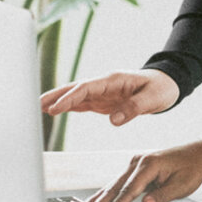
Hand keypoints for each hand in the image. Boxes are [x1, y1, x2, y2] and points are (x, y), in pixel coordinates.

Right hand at [40, 69, 178, 125]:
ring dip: (57, 101)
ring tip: (37, 108)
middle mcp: (103, 84)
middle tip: (34, 104)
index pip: (85, 88)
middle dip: (54, 96)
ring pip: (74, 95)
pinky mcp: (102, 101)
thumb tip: (112, 121)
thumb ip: (132, 109)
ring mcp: (101, 92)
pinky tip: (54, 112)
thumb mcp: (152, 99)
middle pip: (74, 88)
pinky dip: (67, 107)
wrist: (167, 85)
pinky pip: (81, 103)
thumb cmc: (161, 89)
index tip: (54, 109)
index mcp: (112, 80)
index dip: (69, 98)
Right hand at [66, 141, 201, 201]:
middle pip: (113, 188)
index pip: (129, 191)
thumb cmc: (192, 170)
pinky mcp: (132, 169)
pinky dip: (101, 195)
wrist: (197, 154)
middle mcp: (136, 162)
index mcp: (148, 165)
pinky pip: (114, 184)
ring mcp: (132, 164)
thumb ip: (162, 196)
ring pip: (109, 186)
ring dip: (92, 201)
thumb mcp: (183, 185)